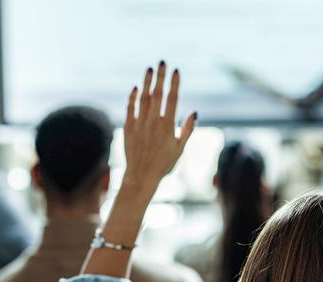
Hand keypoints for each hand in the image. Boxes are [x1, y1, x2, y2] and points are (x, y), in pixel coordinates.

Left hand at [123, 62, 196, 189]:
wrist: (141, 177)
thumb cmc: (164, 165)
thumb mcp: (180, 149)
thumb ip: (187, 130)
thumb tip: (195, 112)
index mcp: (168, 127)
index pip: (172, 99)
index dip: (174, 84)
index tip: (176, 70)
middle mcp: (153, 123)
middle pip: (157, 94)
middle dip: (160, 77)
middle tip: (162, 62)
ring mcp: (139, 125)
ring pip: (143, 99)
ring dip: (146, 83)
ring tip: (149, 69)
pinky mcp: (128, 129)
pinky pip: (130, 109)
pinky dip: (132, 97)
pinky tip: (135, 88)